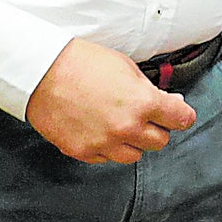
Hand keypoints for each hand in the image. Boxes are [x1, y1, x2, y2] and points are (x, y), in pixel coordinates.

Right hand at [26, 38, 194, 164]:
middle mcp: (127, 128)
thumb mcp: (127, 68)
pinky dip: (107, 148)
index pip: (182, 119)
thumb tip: (170, 102)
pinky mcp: (81, 151)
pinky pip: (106, 159)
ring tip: (120, 124)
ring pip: (134, 155)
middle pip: (160, 141)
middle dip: (158, 128)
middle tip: (146, 116)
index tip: (178, 112)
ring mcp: (103, 143)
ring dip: (133, 142)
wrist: (40, 72)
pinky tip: (99, 130)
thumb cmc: (83, 63)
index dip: (181, 114)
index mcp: (144, 103)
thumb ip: (150, 90)